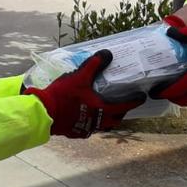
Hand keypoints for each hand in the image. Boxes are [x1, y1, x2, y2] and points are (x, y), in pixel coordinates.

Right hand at [24, 50, 145, 138]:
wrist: (44, 113)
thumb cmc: (64, 95)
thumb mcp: (80, 77)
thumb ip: (94, 64)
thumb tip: (107, 54)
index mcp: (101, 110)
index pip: (123, 106)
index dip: (133, 102)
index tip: (141, 98)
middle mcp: (96, 122)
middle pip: (114, 120)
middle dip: (120, 113)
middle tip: (122, 105)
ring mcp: (85, 129)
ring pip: (101, 126)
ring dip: (106, 119)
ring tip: (104, 111)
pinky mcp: (74, 133)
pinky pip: (87, 129)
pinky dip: (91, 123)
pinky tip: (85, 117)